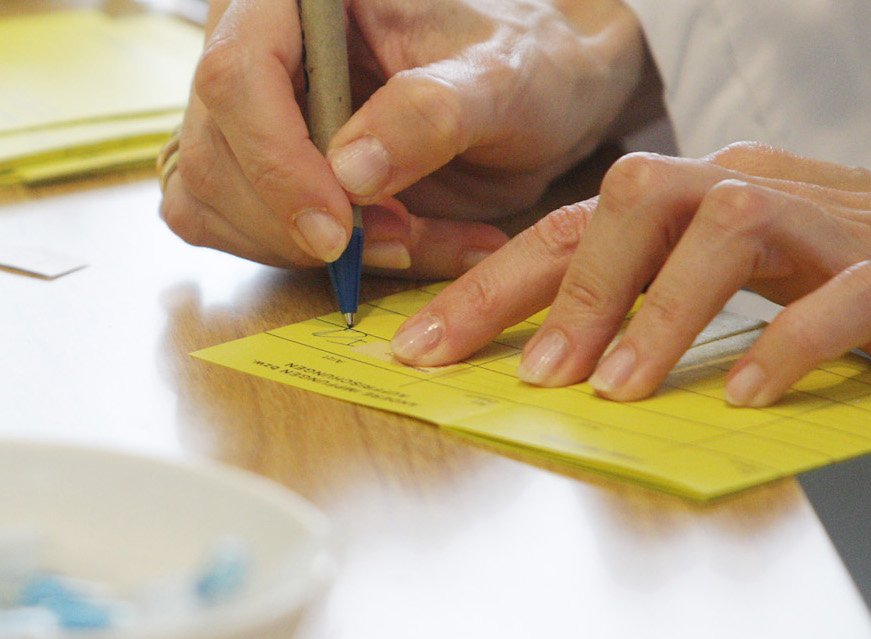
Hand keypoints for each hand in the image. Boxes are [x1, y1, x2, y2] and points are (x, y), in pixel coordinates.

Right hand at [159, 0, 651, 277]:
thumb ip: (430, 114)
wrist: (540, 102)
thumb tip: (347, 172)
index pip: (237, 71)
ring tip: (412, 241)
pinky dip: (315, 264)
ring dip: (307, 250)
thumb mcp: (500, 82)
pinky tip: (394, 249)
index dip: (275, 160)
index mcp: (305, 1)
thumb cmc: (525, 69)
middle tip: (396, 241)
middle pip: (215, 149)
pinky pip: (248, 235)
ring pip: (216, 202)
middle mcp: (265, 49)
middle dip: (295, 221)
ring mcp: (258, 115)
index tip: (338, 229)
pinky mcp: (269, 173)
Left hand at [390, 143, 870, 404]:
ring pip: (727, 228)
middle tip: (526, 379)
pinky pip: (839, 296)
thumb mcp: (741, 279)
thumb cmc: (851, 276)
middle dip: (561, 289)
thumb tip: (556, 358)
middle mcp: (752, 191)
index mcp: (700, 196)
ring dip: (659, 311)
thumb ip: (660, 302)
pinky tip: (742, 396)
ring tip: (615, 391)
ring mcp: (828, 226)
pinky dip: (785, 345)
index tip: (424, 348)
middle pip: (631, 202)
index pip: (574, 223)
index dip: (492, 284)